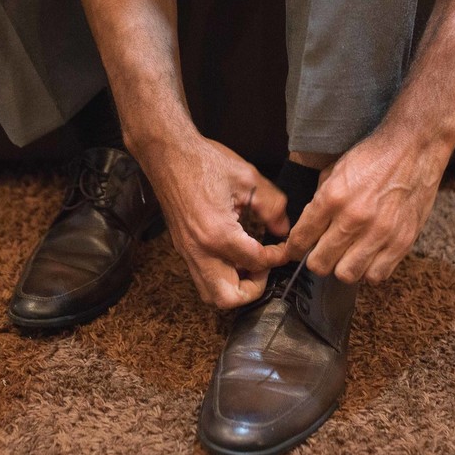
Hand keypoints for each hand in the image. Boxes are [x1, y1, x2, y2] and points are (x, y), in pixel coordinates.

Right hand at [138, 135, 289, 307]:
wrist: (168, 155)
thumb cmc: (205, 162)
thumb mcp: (248, 179)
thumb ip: (272, 206)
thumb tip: (284, 229)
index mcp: (218, 234)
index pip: (256, 262)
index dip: (278, 257)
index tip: (286, 248)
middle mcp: (200, 251)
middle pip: (228, 298)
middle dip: (253, 289)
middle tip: (265, 267)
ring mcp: (188, 252)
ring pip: (211, 294)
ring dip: (235, 287)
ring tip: (250, 264)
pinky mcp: (183, 248)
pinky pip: (203, 277)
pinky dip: (222, 276)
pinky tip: (235, 254)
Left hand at [278, 130, 447, 283]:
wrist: (414, 148)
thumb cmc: (374, 156)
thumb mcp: (335, 170)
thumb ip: (320, 200)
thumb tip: (308, 226)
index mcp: (332, 197)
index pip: (301, 237)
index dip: (293, 248)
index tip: (295, 251)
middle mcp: (354, 218)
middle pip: (320, 263)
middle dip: (316, 259)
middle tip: (322, 252)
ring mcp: (379, 233)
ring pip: (347, 274)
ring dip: (343, 267)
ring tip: (347, 255)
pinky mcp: (402, 241)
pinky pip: (377, 275)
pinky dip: (370, 270)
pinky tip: (369, 256)